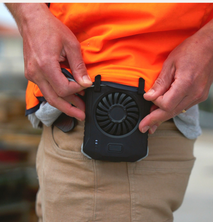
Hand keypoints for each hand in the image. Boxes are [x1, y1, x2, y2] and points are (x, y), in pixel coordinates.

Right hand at [12, 4, 91, 119]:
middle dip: (70, 109)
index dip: (77, 91)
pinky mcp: (32, 74)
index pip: (64, 89)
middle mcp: (36, 73)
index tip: (86, 87)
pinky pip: (46, 89)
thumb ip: (79, 67)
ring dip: (64, 104)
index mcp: (46, 65)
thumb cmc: (50, 29)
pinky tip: (68, 97)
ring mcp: (32, 74)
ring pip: (49, 97)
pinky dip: (57, 95)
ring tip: (77, 110)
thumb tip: (86, 83)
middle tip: (82, 115)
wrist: (32, 20)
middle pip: (54, 99)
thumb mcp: (71, 45)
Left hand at [139, 33, 212, 133]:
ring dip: (163, 116)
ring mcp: (199, 96)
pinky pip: (183, 106)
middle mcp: (194, 94)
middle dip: (154, 121)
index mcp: (186, 84)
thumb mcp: (170, 63)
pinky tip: (164, 110)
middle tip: (143, 128)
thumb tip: (149, 97)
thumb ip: (160, 83)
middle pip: (170, 113)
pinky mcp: (200, 95)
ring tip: (151, 121)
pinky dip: (172, 109)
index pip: (165, 105)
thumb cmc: (192, 49)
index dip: (154, 103)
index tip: (147, 97)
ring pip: (176, 112)